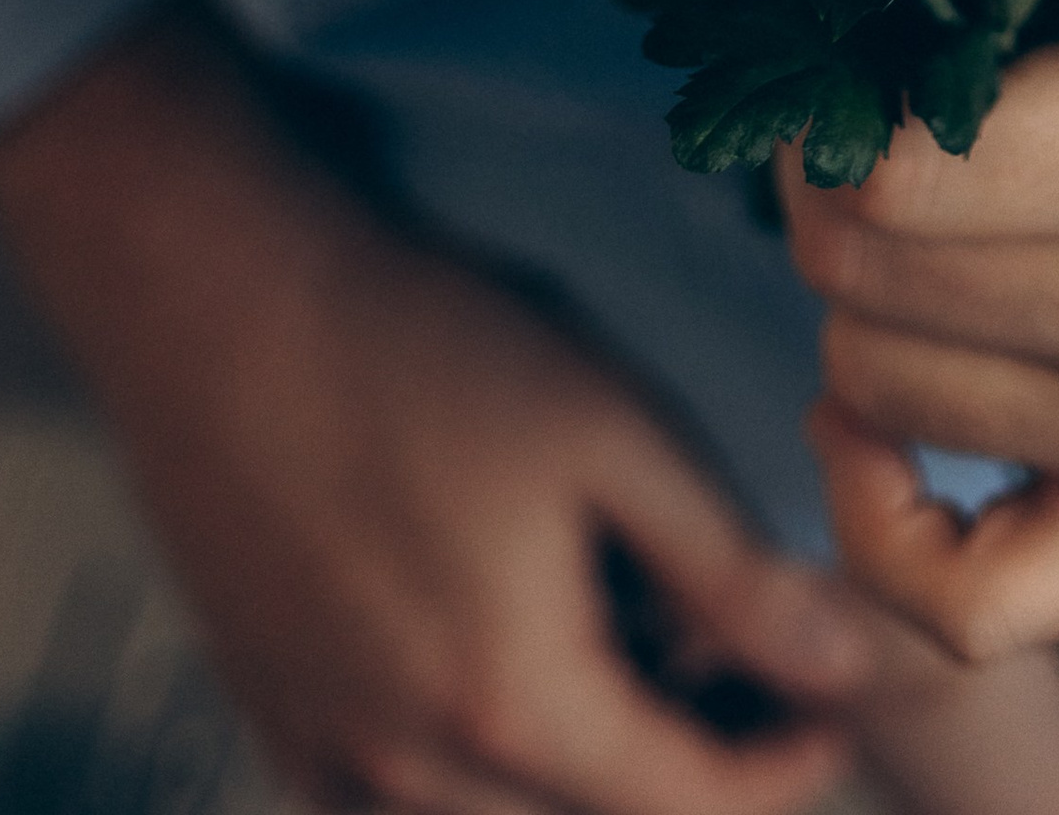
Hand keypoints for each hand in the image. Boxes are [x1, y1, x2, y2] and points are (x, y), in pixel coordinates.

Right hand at [0, 17, 871, 814]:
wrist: (215, 295)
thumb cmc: (415, 344)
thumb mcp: (610, 432)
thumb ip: (732, 573)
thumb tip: (843, 670)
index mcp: (515, 705)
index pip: (692, 801)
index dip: (785, 764)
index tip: (830, 706)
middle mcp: (412, 769)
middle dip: (685, 755)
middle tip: (729, 646)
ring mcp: (328, 750)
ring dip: (576, 763)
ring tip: (612, 633)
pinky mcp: (269, 710)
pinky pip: (389, 801)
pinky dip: (465, 769)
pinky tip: (490, 662)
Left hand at [782, 0, 1058, 660]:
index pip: (892, 173)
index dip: (822, 111)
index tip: (839, 60)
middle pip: (871, 281)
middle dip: (821, 194)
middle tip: (855, 130)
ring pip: (888, 398)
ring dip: (857, 304)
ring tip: (903, 226)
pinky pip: (973, 600)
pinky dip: (879, 520)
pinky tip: (867, 414)